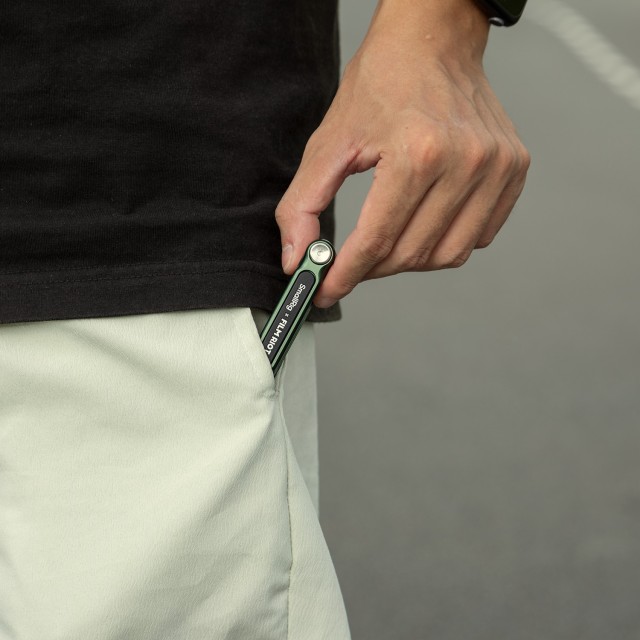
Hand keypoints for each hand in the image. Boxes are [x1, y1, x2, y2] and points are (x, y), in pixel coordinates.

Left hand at [275, 0, 530, 307]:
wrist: (432, 41)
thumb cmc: (381, 83)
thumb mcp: (329, 141)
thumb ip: (304, 205)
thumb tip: (296, 260)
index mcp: (418, 151)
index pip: (377, 240)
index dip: (346, 275)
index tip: (325, 291)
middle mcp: (465, 161)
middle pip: (411, 254)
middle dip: (372, 269)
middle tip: (352, 263)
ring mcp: (496, 167)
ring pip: (447, 255)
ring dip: (409, 260)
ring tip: (386, 241)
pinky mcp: (513, 171)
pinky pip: (478, 237)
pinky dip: (445, 243)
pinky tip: (423, 223)